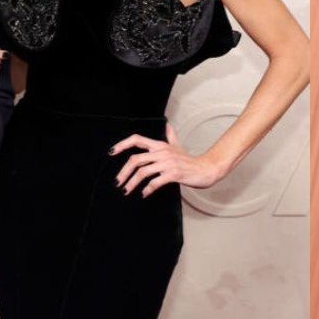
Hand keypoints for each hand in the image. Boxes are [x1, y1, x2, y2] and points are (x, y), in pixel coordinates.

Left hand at [112, 125, 227, 196]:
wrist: (206, 169)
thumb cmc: (190, 160)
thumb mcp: (178, 146)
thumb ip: (171, 136)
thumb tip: (167, 125)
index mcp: (160, 145)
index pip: (137, 140)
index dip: (122, 144)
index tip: (112, 152)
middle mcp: (162, 152)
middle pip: (135, 159)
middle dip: (123, 172)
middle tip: (118, 183)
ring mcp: (168, 163)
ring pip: (143, 172)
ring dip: (132, 183)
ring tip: (127, 191)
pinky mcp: (174, 173)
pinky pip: (155, 181)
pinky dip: (147, 189)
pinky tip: (144, 193)